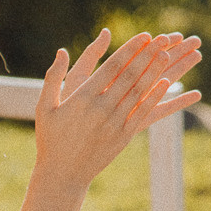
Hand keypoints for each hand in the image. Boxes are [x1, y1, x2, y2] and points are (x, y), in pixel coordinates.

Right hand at [34, 28, 200, 194]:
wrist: (62, 174)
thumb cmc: (50, 138)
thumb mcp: (43, 107)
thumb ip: (53, 77)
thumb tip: (62, 51)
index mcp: (82, 98)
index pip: (112, 67)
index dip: (130, 49)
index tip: (144, 36)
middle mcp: (101, 109)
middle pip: (130, 75)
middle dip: (147, 55)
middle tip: (162, 39)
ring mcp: (114, 123)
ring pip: (139, 92)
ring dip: (155, 71)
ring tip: (167, 54)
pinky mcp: (123, 136)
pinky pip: (143, 112)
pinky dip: (154, 96)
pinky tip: (165, 83)